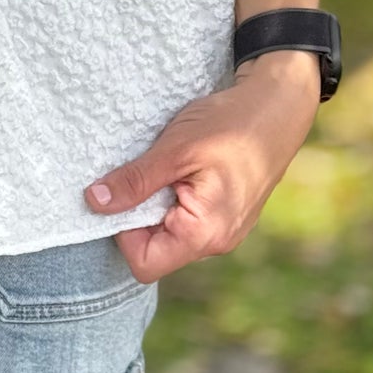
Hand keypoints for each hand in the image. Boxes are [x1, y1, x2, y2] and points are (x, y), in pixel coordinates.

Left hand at [82, 51, 321, 282]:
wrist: (277, 108)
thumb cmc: (230, 125)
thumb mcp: (175, 149)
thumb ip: (136, 181)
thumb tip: (94, 202)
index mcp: (205, 234)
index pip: (144, 264)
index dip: (122, 232)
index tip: (121, 192)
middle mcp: (217, 241)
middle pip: (156, 249)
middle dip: (138, 214)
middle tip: (139, 172)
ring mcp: (224, 229)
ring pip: (171, 232)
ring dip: (156, 201)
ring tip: (163, 165)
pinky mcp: (226, 213)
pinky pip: (188, 218)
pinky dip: (173, 195)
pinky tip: (178, 165)